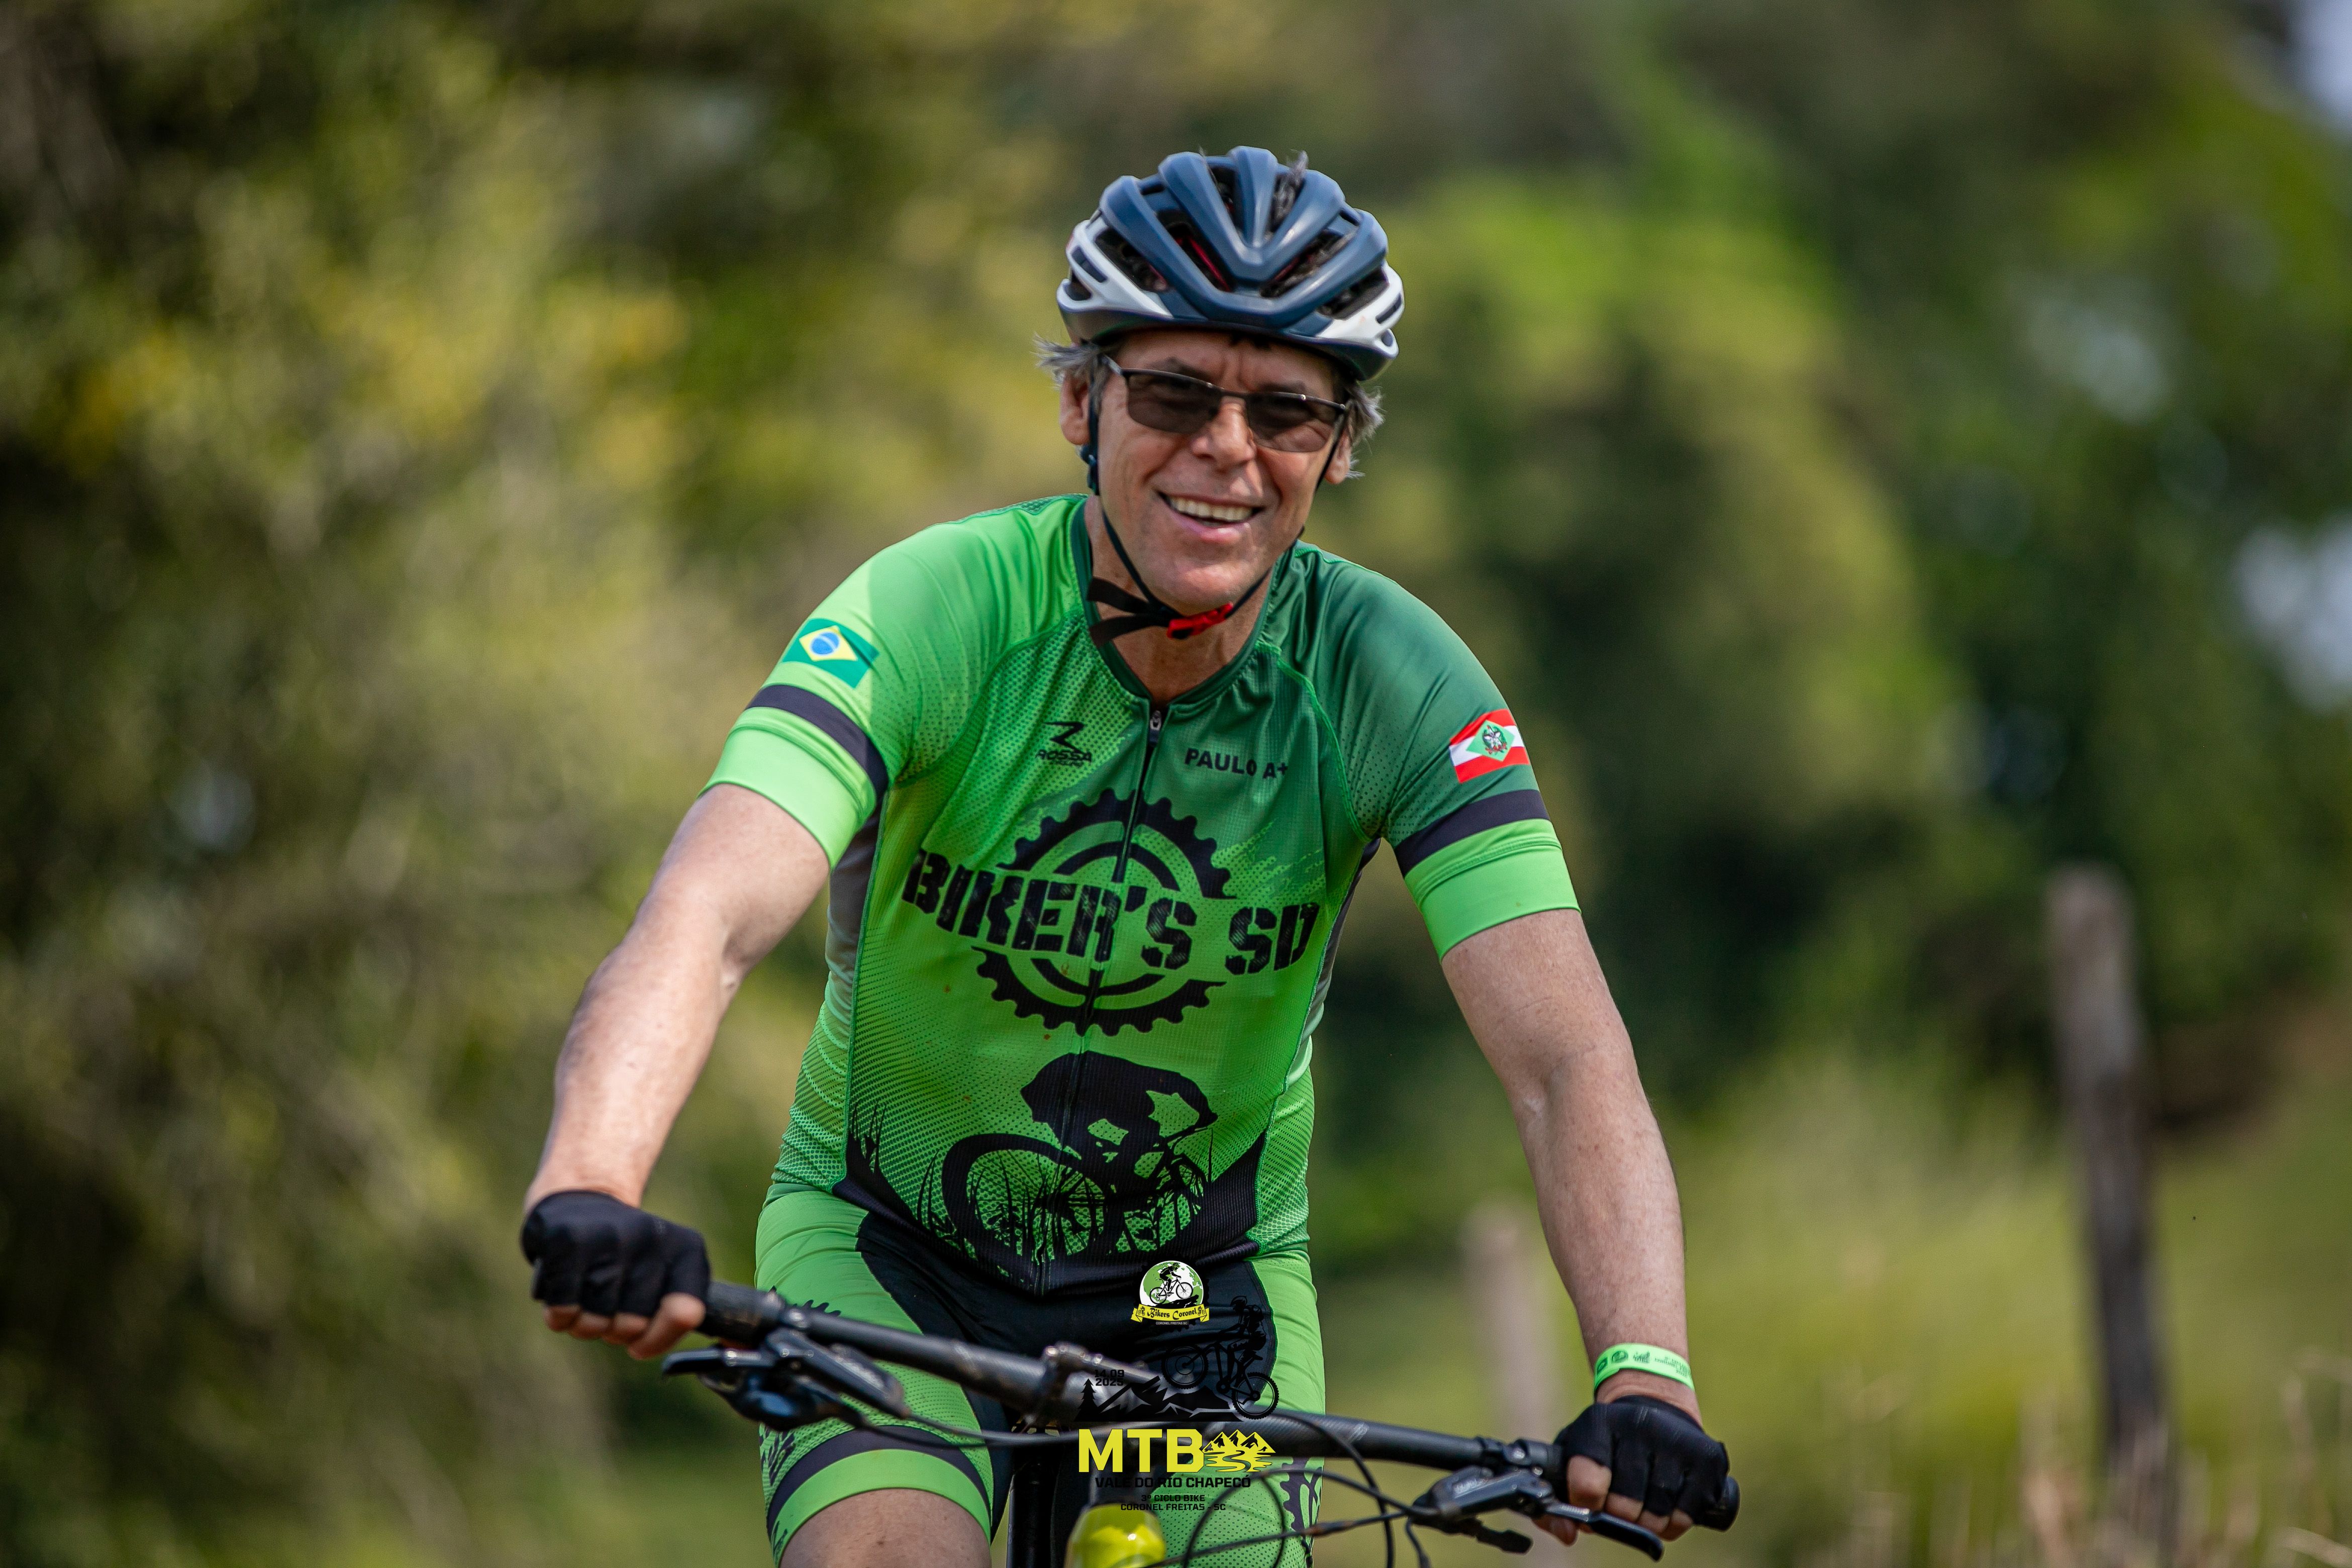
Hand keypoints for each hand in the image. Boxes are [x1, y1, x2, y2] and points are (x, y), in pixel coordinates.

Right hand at [520, 1189, 708, 1359]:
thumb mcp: (664, 1272)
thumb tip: (645, 1346)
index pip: (685, 1313)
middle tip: (607, 1307)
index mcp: (686, 1248)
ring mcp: (609, 1236)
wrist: (580, 1200)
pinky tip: (563, 1294)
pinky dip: (559, 1315)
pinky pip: (562, 1310)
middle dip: (614, 1331)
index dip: (658, 1340)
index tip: (639, 1346)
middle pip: (632, 1326)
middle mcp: (652, 1237)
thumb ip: (670, 1312)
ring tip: (585, 1298)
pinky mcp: (567, 1241)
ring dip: (584, 1324)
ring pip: (595, 1323)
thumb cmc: (626, 1254)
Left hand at [1543, 1388, 1728, 1546]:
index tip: (1589, 1502)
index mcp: (1599, 1422)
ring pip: (1656, 1515)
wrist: (1656, 1407)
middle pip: (1624, 1507)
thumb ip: (1556, 1496)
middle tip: (1618, 1505)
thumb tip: (1566, 1533)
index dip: (1585, 1507)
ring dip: (1646, 1523)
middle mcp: (1640, 1425)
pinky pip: (1686, 1516)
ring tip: (1641, 1504)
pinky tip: (1666, 1503)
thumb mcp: (1573, 1455)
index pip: (1587, 1484)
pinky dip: (1673, 1523)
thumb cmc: (1607, 1443)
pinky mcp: (1707, 1457)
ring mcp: (1677, 1440)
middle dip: (1618, 1517)